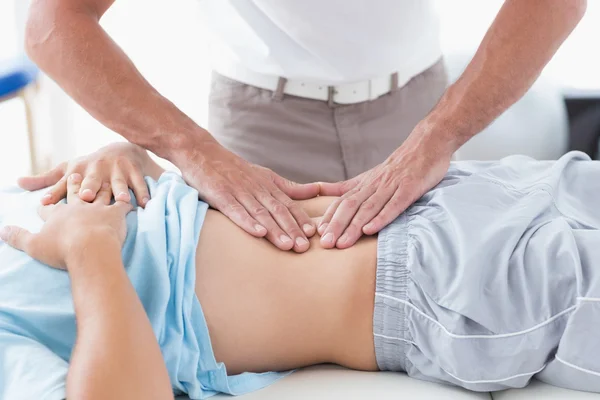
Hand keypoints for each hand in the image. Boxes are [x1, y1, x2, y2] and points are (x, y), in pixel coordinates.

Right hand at [0, 173, 131, 269]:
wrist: (90, 248)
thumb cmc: (61, 248)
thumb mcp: (33, 244)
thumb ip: (18, 237)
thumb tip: (1, 231)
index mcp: (59, 212)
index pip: (51, 204)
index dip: (49, 200)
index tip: (46, 198)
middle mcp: (79, 205)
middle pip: (76, 191)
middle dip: (75, 183)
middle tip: (76, 175)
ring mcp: (99, 207)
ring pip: (101, 192)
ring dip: (103, 187)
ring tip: (106, 181)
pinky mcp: (116, 212)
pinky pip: (124, 204)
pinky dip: (128, 200)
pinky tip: (133, 199)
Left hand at [18, 142, 153, 207]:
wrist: (124, 149)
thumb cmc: (91, 166)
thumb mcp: (69, 169)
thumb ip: (47, 179)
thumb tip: (17, 183)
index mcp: (79, 169)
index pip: (65, 184)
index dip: (56, 193)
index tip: (46, 202)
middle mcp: (97, 168)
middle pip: (93, 181)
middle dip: (90, 187)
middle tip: (87, 196)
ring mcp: (117, 169)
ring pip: (119, 183)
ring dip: (121, 191)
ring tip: (123, 201)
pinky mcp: (135, 171)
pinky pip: (140, 183)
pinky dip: (144, 193)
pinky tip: (146, 204)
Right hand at [179, 142, 319, 252]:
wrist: (201, 151)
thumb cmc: (235, 168)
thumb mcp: (265, 175)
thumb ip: (290, 188)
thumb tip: (318, 190)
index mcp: (268, 185)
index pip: (288, 204)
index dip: (300, 219)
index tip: (312, 234)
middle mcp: (256, 188)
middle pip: (277, 210)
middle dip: (291, 229)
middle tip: (303, 247)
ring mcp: (238, 191)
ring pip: (259, 212)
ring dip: (274, 229)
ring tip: (286, 245)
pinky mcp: (220, 194)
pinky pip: (235, 210)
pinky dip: (247, 221)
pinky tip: (258, 233)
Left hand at [317, 134, 451, 248]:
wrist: (428, 143)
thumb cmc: (400, 164)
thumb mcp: (369, 175)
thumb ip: (346, 186)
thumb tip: (318, 189)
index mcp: (364, 183)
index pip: (341, 201)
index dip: (329, 218)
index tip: (318, 234)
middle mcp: (374, 184)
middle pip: (350, 206)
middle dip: (337, 226)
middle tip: (326, 244)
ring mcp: (391, 186)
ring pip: (368, 208)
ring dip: (354, 227)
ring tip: (343, 243)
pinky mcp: (409, 188)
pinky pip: (394, 205)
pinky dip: (381, 218)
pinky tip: (370, 230)